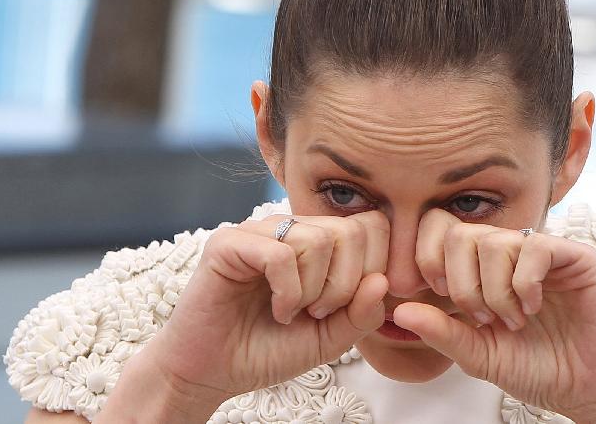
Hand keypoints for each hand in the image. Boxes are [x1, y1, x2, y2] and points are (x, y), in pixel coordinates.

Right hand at [140, 209, 389, 405]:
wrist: (213, 371)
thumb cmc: (270, 349)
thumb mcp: (330, 338)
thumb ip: (361, 313)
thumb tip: (382, 281)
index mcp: (318, 239)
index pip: (371, 225)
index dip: (372, 268)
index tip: (348, 306)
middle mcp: (290, 226)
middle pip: (349, 231)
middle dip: (344, 284)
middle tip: (319, 312)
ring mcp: (259, 230)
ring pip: (317, 240)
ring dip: (314, 290)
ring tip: (295, 312)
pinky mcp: (229, 242)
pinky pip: (280, 255)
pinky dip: (288, 292)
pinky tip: (279, 310)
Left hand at [393, 208, 595, 421]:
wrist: (589, 391)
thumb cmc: (538, 370)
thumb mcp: (479, 355)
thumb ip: (442, 331)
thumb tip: (399, 311)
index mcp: (483, 268)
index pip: (441, 232)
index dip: (432, 262)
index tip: (443, 299)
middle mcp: (511, 253)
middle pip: (462, 234)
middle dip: (463, 283)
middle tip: (482, 317)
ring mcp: (543, 252)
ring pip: (496, 242)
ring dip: (496, 290)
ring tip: (513, 320)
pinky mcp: (576, 256)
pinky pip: (535, 247)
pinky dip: (524, 283)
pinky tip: (532, 307)